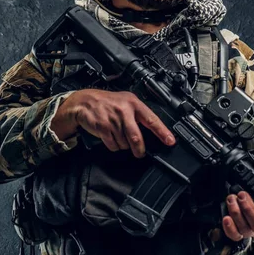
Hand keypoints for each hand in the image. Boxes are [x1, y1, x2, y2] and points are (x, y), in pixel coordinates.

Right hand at [51, 89, 174, 156]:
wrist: (83, 101)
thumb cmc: (107, 102)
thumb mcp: (125, 102)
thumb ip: (138, 114)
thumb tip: (152, 131)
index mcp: (133, 103)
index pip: (152, 119)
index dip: (162, 132)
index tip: (170, 141)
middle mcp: (124, 111)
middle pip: (136, 137)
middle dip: (139, 149)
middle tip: (140, 152)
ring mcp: (113, 119)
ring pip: (124, 143)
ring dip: (123, 145)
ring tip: (117, 135)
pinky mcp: (103, 127)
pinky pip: (113, 145)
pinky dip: (113, 145)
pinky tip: (110, 137)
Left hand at [222, 168, 253, 247]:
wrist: (253, 195)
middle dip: (249, 211)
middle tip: (243, 196)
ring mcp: (251, 230)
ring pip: (244, 229)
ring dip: (237, 213)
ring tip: (233, 199)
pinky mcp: (239, 231)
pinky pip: (234, 234)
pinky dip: (229, 227)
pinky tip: (227, 218)